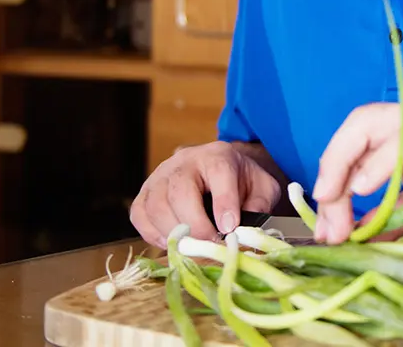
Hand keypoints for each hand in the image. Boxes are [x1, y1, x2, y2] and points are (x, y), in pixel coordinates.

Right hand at [129, 141, 280, 247]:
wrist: (219, 169)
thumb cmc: (240, 181)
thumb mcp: (261, 187)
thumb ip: (260, 206)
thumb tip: (246, 233)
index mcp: (218, 155)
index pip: (219, 172)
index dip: (224, 202)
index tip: (229, 228)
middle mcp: (185, 161)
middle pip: (180, 189)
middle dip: (195, 224)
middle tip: (209, 245)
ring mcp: (161, 175)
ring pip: (156, 204)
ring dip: (173, 232)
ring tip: (192, 247)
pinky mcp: (145, 192)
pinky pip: (140, 214)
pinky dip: (153, 233)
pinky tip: (172, 242)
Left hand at [312, 98, 402, 243]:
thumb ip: (398, 216)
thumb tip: (362, 235)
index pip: (355, 144)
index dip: (332, 178)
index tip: (325, 223)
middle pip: (354, 128)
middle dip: (329, 169)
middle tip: (323, 216)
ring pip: (370, 126)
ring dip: (343, 165)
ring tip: (333, 201)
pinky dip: (379, 163)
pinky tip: (364, 189)